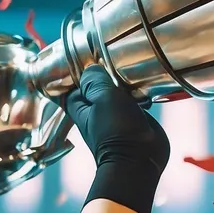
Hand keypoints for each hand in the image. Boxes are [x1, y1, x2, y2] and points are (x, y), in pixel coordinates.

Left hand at [63, 65, 169, 212]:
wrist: (140, 160)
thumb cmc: (116, 133)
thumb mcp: (103, 100)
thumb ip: (96, 82)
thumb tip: (90, 68)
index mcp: (80, 108)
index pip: (70, 85)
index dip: (74, 71)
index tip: (81, 53)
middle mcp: (95, 111)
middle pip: (94, 85)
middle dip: (100, 72)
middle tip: (109, 52)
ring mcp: (115, 115)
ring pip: (114, 91)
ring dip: (120, 80)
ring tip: (128, 63)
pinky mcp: (133, 118)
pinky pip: (132, 99)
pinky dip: (136, 90)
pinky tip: (143, 81)